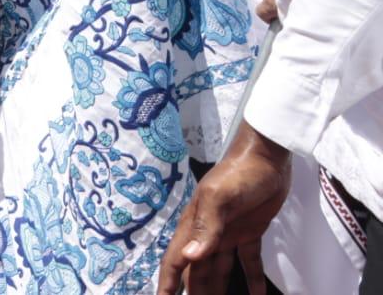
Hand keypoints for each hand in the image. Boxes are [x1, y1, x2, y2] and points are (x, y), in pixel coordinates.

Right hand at [157, 123, 291, 294]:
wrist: (268, 156)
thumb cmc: (240, 173)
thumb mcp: (221, 197)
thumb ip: (206, 227)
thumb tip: (189, 257)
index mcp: (193, 225)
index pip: (175, 260)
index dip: (168, 283)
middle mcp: (207, 233)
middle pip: (196, 271)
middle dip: (195, 292)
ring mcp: (228, 233)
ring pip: (218, 270)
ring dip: (218, 290)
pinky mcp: (250, 232)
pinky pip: (248, 262)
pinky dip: (252, 281)